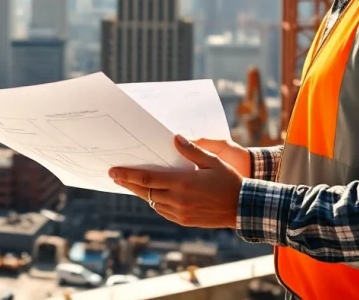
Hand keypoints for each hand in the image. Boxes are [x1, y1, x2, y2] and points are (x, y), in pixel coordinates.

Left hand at [108, 135, 243, 228]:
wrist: (244, 208)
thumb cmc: (230, 181)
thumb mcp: (213, 161)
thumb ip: (192, 151)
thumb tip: (175, 138)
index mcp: (182, 182)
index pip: (147, 178)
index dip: (128, 175)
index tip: (114, 171)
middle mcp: (177, 199)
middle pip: (144, 191)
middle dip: (128, 183)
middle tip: (114, 176)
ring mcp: (180, 212)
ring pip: (152, 202)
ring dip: (140, 193)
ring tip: (131, 184)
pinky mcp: (184, 220)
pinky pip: (162, 211)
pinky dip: (154, 202)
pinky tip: (152, 195)